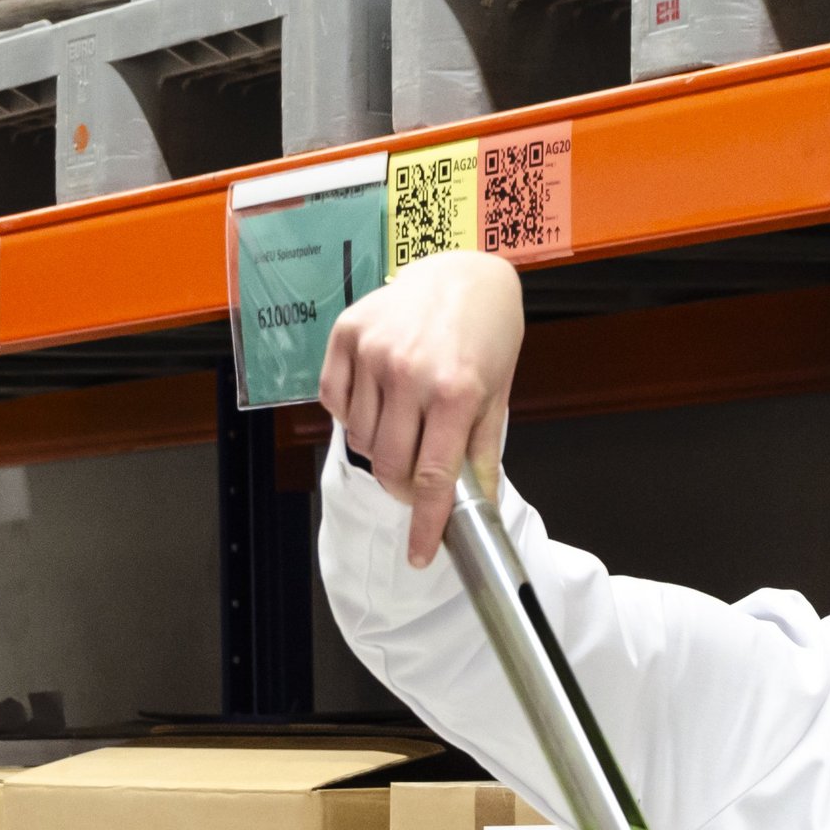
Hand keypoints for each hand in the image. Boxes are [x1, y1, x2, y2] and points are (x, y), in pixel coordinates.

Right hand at [318, 250, 523, 567]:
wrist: (464, 274)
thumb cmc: (486, 339)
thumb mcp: (495, 399)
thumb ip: (480, 457)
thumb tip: (480, 511)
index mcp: (454, 393)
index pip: (431, 480)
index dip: (424, 525)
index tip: (420, 555)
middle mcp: (409, 373)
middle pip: (390, 467)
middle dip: (403, 488)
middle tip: (417, 480)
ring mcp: (372, 351)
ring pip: (360, 439)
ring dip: (380, 449)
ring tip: (404, 426)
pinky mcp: (346, 333)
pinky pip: (334, 402)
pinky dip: (352, 415)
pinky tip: (378, 401)